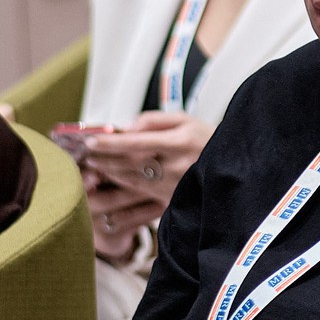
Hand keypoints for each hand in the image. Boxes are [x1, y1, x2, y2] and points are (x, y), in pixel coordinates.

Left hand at [83, 113, 210, 244]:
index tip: (91, 140)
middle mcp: (176, 167)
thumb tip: (127, 128)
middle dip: (104, 158)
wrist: (235, 169)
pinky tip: (109, 176)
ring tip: (91, 162)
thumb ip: (154, 121)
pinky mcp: (171, 199)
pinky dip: (120, 183)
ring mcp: (173, 186)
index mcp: (181, 143)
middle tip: (84, 152)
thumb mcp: (186, 120)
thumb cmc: (206, 138)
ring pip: (131, 180)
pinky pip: (139, 191)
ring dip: (108, 172)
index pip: (138, 144)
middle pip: (130, 164)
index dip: (112, 143)